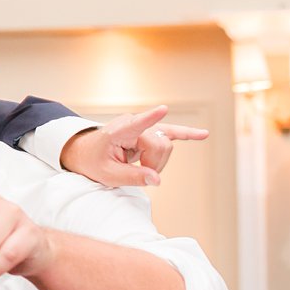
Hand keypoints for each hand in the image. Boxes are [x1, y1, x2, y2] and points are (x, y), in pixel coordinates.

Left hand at [60, 106, 207, 186]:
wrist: (86, 152)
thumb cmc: (94, 162)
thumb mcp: (107, 175)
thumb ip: (132, 177)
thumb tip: (157, 180)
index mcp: (118, 132)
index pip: (136, 124)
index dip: (150, 118)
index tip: (162, 109)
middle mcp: (133, 124)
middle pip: (160, 145)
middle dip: (155, 164)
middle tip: (141, 174)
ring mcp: (143, 126)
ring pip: (166, 145)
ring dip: (159, 162)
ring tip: (143, 166)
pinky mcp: (151, 131)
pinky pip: (172, 133)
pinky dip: (187, 134)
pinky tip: (203, 134)